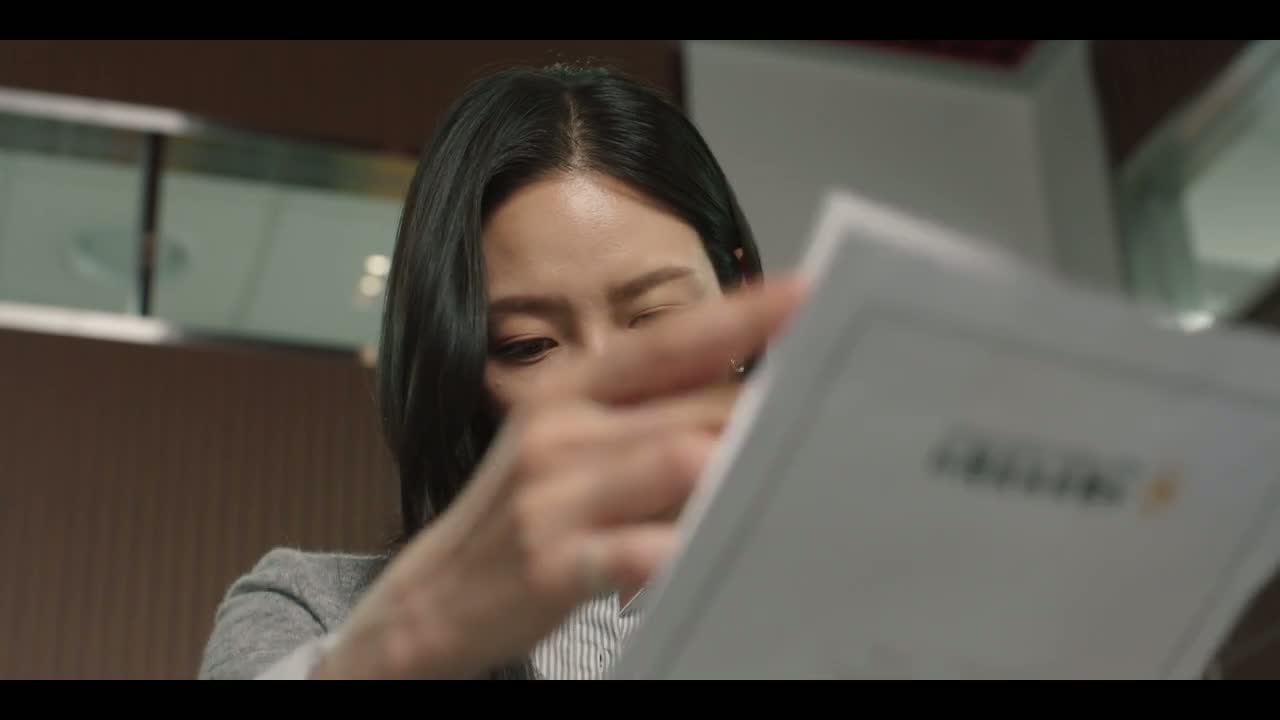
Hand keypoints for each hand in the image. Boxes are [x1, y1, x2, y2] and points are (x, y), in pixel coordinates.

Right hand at [315, 276, 806, 678]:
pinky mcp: (553, 562)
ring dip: (739, 475)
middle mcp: (559, 429)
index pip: (664, 342)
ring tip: (788, 487)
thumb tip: (744, 404)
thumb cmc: (521, 515)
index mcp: (566, 390)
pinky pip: (645, 549)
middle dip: (763, 420)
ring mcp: (554, 495)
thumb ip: (644, 419)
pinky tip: (722, 551)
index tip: (805, 292)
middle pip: (693, 408)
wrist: (429, 597)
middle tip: (831, 423)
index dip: (739, 314)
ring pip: (681, 463)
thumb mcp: (565, 445)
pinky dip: (692, 547)